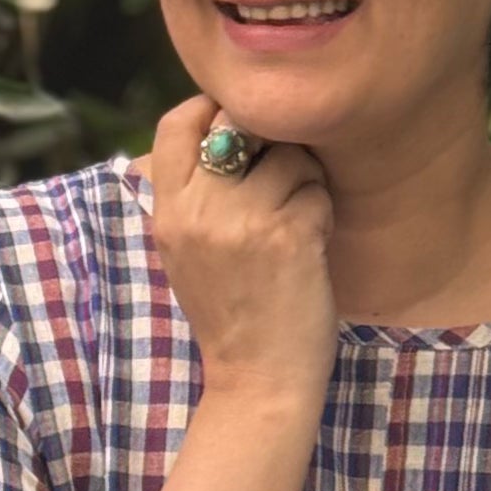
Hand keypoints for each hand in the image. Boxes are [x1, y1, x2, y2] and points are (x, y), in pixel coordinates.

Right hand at [145, 95, 337, 406]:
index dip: (212, 109)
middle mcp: (197, 210)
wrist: (258, 381)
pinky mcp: (288, 235)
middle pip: (239, 124)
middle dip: (270, 142)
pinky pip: (317, 191)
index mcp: (166, 212)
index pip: (177, 123)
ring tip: (296, 224)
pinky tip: (311, 248)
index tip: (241, 129)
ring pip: (290, 156)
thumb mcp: (185, 252)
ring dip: (305, 183)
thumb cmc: (231, 314)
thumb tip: (222, 125)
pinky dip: (323, 213)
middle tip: (280, 178)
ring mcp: (243, 221)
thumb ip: (193, 194)